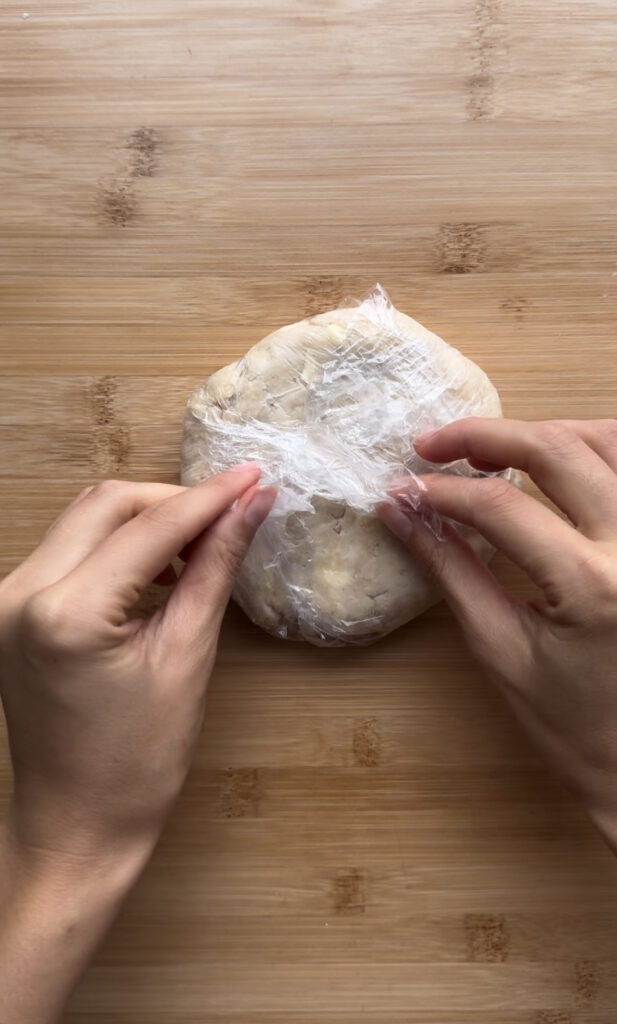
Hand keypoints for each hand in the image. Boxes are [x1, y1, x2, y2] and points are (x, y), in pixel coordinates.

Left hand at [0, 465, 274, 1023]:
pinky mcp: (12, 609)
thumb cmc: (137, 763)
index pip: (149, 527)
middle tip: (234, 510)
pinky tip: (161, 566)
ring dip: (147, 519)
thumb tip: (251, 506)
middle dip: (175, 501)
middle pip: (108, 504)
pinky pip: (70, 549)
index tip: (255, 478)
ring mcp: (8, 600)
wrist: (76, 827)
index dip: (210, 498)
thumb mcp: (187, 657)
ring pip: (86, 519)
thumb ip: (215, 569)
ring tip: (205, 543)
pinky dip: (118, 544)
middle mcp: (21, 594)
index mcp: (66, 612)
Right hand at [378, 418, 616, 848]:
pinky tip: (563, 459)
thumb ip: (453, 573)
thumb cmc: (578, 730)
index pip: (502, 507)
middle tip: (434, 444)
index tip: (402, 488)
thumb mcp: (503, 653)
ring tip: (496, 448)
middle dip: (486, 436)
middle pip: (558, 450)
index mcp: (591, 584)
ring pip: (610, 440)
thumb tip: (402, 514)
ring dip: (548, 432)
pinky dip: (597, 447)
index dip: (441, 490)